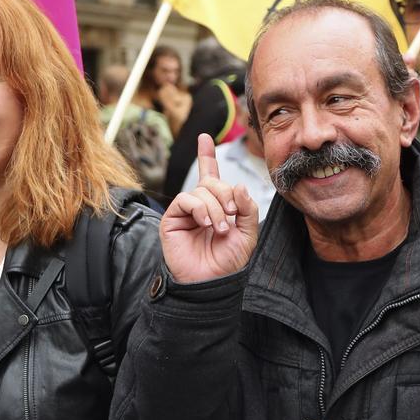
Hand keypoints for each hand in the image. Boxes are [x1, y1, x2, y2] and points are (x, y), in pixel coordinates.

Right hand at [161, 134, 260, 282]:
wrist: (212, 282)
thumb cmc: (228, 261)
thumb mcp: (247, 233)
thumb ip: (248, 209)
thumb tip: (239, 185)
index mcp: (217, 205)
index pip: (210, 174)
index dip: (206, 156)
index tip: (204, 137)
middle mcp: (199, 205)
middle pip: (212, 182)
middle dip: (225, 195)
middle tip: (232, 215)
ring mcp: (185, 211)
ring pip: (201, 191)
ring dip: (215, 208)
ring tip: (220, 229)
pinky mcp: (172, 219)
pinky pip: (186, 199)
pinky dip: (200, 209)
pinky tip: (206, 224)